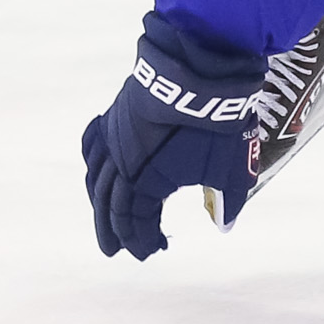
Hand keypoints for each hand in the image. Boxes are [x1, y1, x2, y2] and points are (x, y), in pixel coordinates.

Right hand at [82, 15, 264, 259]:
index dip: (143, 240)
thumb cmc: (216, 124)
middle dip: (115, 229)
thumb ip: (226, 200)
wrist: (200, 72)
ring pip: (97, 177)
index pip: (136, 221)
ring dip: (99, 200)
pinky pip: (94, 143)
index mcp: (145, 182)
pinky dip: (94, 161)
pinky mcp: (115, 114)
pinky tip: (97, 167)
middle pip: (110, 204)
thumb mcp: (229, 168)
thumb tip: (223, 224)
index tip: (153, 251)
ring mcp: (113, 136)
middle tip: (115, 249)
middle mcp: (121, 163)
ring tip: (102, 214)